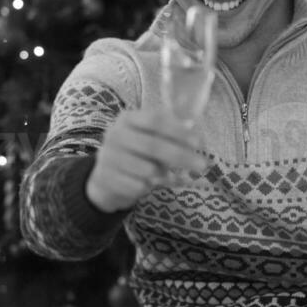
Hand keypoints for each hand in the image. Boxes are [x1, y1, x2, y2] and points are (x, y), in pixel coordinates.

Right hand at [86, 107, 208, 211]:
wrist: (104, 177)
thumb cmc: (135, 152)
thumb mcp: (148, 135)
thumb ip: (169, 127)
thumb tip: (191, 119)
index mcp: (128, 119)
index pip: (155, 120)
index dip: (178, 131)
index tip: (199, 143)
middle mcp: (115, 135)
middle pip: (153, 145)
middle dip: (181, 156)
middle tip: (202, 165)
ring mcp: (108, 157)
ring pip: (147, 169)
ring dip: (163, 174)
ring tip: (164, 174)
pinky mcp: (107, 179)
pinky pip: (139, 186)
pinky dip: (149, 188)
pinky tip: (147, 184)